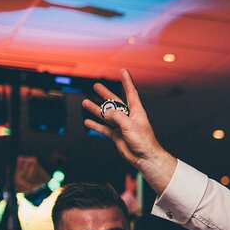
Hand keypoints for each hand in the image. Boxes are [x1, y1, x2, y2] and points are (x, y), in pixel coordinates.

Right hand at [81, 69, 176, 191]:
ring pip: (107, 115)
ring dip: (96, 109)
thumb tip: (106, 111)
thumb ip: (117, 116)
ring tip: (85, 102)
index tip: (123, 70)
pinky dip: (96, 125)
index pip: (131, 92)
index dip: (127, 81)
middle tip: (96, 86)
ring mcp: (122, 126)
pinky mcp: (117, 137)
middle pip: (115, 102)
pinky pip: (104, 129)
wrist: (145, 158)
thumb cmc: (143, 141)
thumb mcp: (129, 125)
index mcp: (136, 111)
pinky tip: (87, 121)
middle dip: (105, 94)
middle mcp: (128, 117)